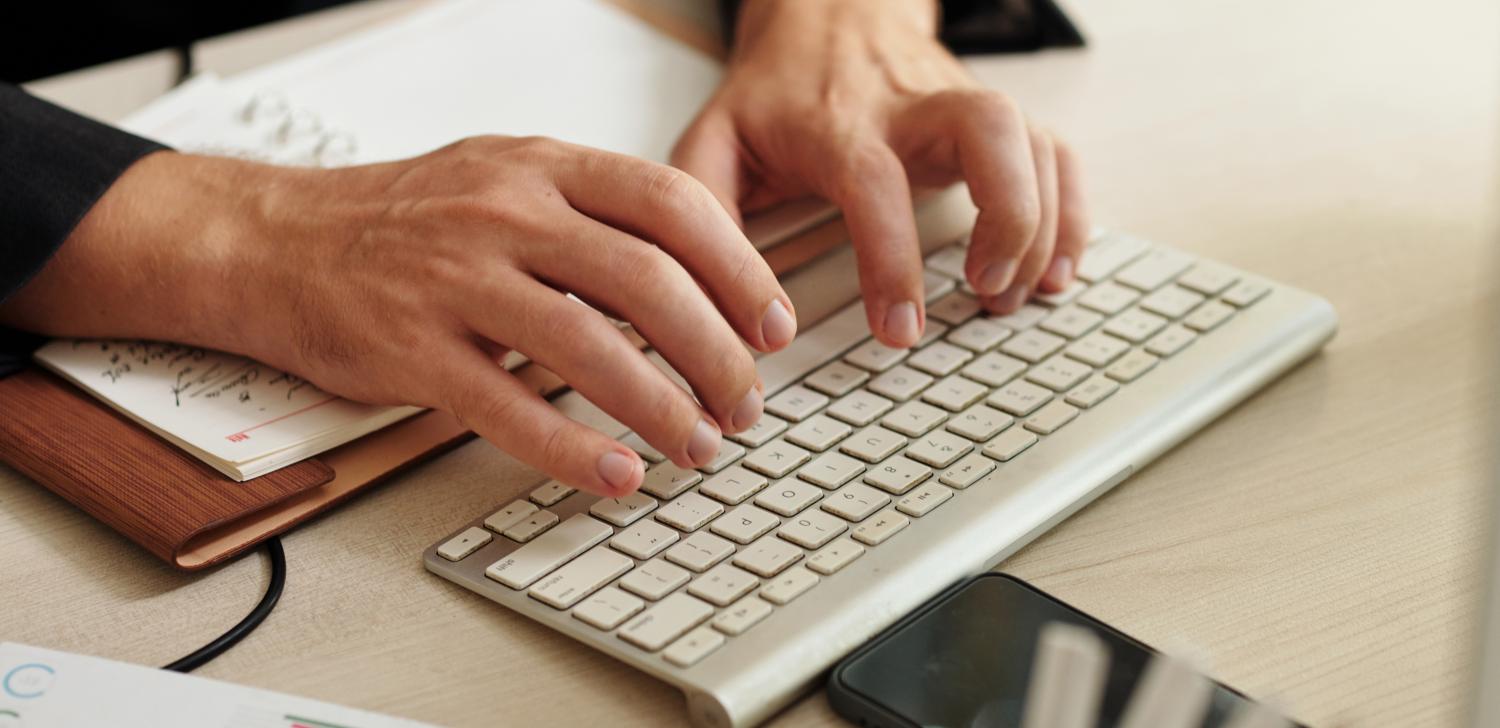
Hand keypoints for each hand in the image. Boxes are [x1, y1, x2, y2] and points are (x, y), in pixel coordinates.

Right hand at [0, 137, 797, 495]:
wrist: (273, 240)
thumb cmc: (400, 217)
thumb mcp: (503, 179)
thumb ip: (592, 214)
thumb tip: (695, 279)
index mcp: (540, 167)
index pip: (671, 206)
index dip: (739, 269)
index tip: (773, 324)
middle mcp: (504, 214)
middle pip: (647, 282)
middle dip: (716, 353)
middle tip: (747, 403)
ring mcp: (456, 280)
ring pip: (589, 347)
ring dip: (661, 407)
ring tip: (700, 446)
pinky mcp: (413, 350)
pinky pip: (508, 409)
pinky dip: (572, 448)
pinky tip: (615, 473)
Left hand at [673, 0, 1088, 347]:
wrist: (827, 13)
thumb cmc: (773, 90)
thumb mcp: (715, 140)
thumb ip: (706, 212)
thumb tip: (720, 303)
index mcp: (838, 121)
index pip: (874, 183)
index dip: (892, 258)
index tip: (899, 327)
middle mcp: (911, 107)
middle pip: (987, 130)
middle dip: (1005, 215)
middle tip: (987, 290)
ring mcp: (962, 107)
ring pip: (1033, 141)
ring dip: (1042, 226)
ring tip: (1011, 296)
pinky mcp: (995, 120)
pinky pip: (1058, 153)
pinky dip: (1071, 214)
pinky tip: (1056, 271)